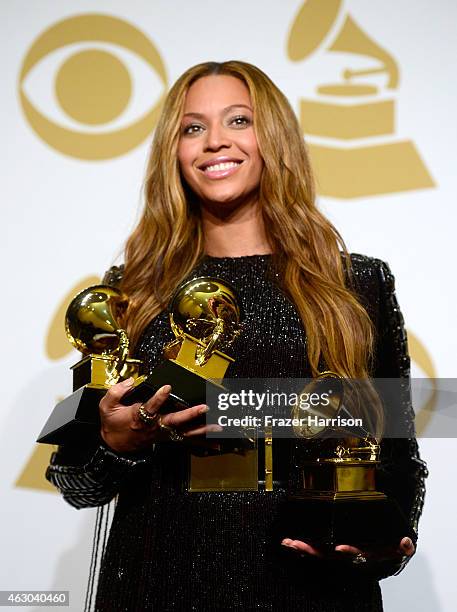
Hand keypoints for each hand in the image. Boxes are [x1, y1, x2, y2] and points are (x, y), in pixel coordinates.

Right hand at [99, 377, 221, 452]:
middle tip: (205, 407)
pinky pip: (187, 441)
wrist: (114, 446)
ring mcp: (163, 434)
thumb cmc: (112, 423)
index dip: (158, 398)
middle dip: (190, 414)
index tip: (167, 387)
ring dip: (203, 430)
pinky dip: (203, 443)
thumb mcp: (106, 406)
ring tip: (218, 426)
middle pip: (174, 421)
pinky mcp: (168, 438)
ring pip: (185, 433)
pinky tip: (217, 444)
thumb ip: (116, 392)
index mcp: (139, 417)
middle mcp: (154, 427)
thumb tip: (130, 381)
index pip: (150, 407)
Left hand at [280, 536, 414, 562]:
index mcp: (363, 555)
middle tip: (298, 544)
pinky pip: (312, 551)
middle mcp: (348, 558)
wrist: (381, 550)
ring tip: (288, 543)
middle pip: (329, 556)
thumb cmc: (386, 548)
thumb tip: (406, 543)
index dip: (349, 552)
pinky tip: (287, 543)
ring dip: (302, 549)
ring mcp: (336, 556)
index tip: (340, 548)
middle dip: (313, 551)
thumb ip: (403, 546)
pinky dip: (299, 548)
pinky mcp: (328, 551)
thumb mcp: (398, 547)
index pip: (356, 555)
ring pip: (318, 554)